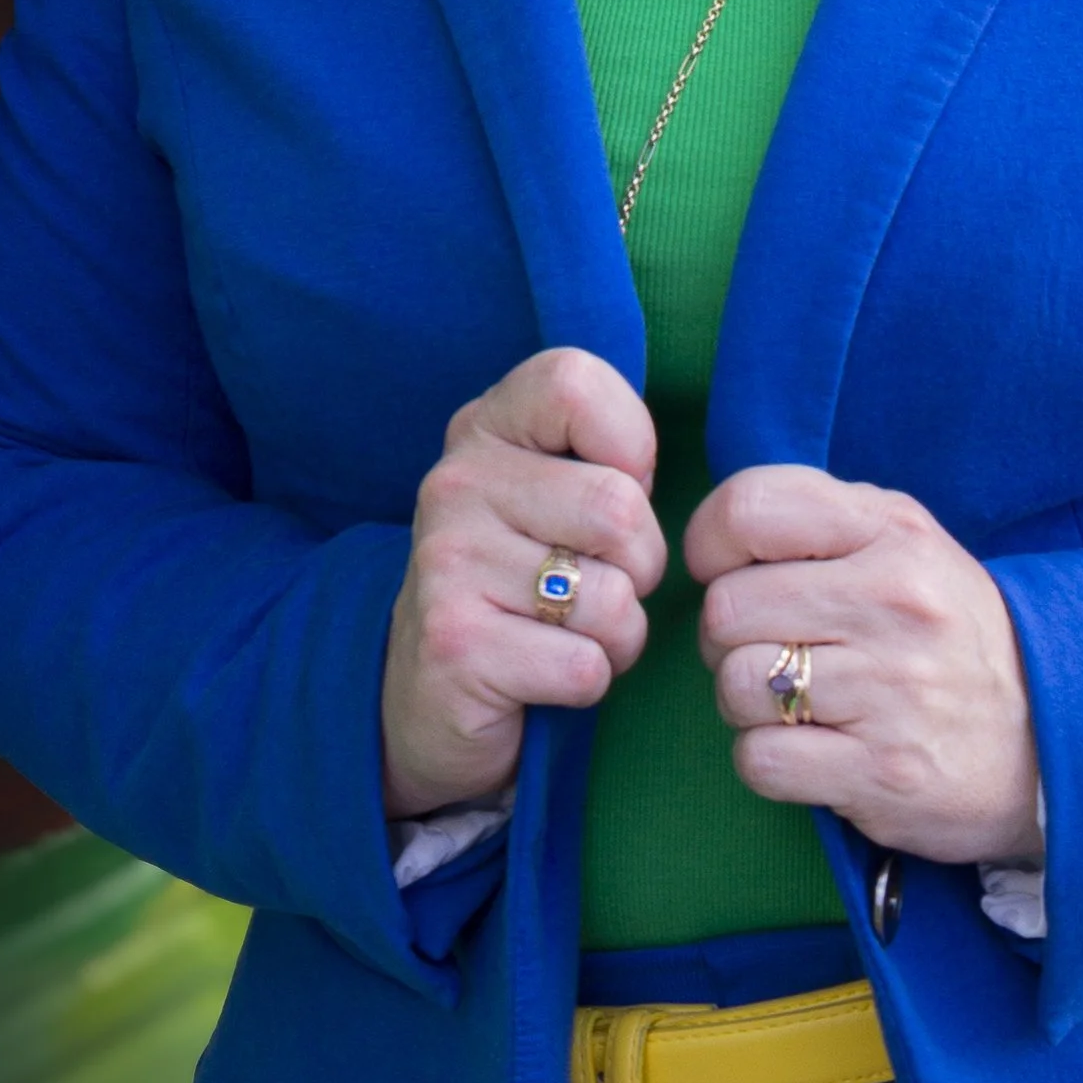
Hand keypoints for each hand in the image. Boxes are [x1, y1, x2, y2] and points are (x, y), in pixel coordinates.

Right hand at [381, 349, 665, 818]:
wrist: (430, 698)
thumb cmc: (525, 585)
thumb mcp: (550, 496)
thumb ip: (601, 458)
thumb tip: (652, 467)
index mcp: (484, 429)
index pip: (575, 384)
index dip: (629, 444)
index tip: (616, 490)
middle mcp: (454, 483)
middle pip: (619, 508)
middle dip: (640, 566)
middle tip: (597, 587)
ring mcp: (448, 563)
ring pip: (613, 598)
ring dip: (618, 636)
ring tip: (568, 634)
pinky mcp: (455, 646)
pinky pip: (586, 665)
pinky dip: (589, 682)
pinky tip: (543, 676)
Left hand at [685, 467, 1043, 866]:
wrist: (1048, 739)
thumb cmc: (947, 636)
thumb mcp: (908, 547)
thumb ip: (821, 521)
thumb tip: (715, 535)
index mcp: (895, 533)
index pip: (750, 508)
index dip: (712, 544)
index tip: (729, 572)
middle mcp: (896, 603)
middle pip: (726, 609)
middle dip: (727, 639)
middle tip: (771, 653)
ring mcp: (892, 690)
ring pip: (735, 686)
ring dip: (746, 705)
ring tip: (797, 704)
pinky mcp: (883, 771)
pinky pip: (758, 760)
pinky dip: (768, 761)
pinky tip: (813, 751)